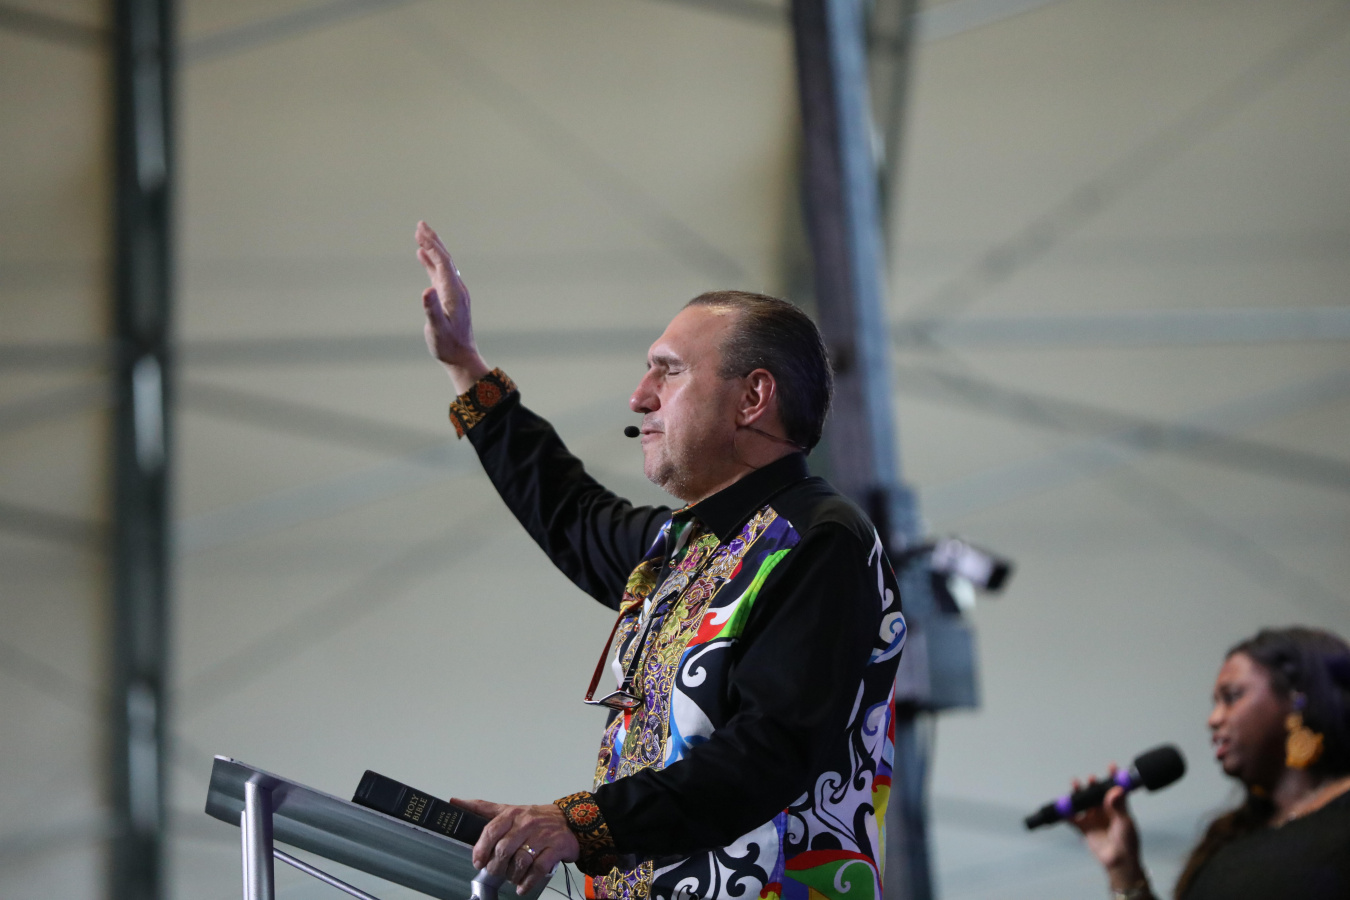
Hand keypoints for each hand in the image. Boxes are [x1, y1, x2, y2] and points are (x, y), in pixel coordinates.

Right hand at [416, 221, 488, 393]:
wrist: (461, 358)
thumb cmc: (447, 346)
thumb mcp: (437, 329)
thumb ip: (431, 309)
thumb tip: (426, 290)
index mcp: (454, 293)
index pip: (444, 264)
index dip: (433, 248)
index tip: (421, 233)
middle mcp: (456, 289)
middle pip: (445, 259)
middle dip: (433, 241)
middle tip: (420, 224)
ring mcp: (453, 292)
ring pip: (442, 264)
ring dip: (432, 248)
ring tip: (420, 233)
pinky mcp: (449, 297)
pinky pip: (439, 274)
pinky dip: (430, 262)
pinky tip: (421, 255)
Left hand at [453, 798, 580, 895]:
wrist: (570, 821)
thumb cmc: (536, 818)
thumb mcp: (510, 810)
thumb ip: (483, 808)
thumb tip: (455, 801)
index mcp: (513, 814)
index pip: (491, 830)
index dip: (481, 849)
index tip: (477, 861)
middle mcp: (527, 823)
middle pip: (504, 850)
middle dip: (496, 866)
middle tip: (495, 872)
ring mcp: (542, 836)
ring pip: (520, 861)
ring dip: (512, 875)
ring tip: (511, 878)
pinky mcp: (556, 848)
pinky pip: (538, 869)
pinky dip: (527, 882)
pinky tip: (522, 886)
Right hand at [1068, 765, 1145, 890]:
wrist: (1119, 862)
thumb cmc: (1128, 843)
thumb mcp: (1125, 822)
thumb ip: (1118, 806)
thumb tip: (1116, 789)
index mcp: (1118, 809)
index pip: (1116, 790)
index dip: (1114, 778)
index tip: (1111, 766)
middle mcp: (1105, 812)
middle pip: (1096, 795)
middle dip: (1092, 785)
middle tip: (1091, 778)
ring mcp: (1094, 820)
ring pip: (1083, 803)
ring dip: (1078, 794)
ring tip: (1074, 784)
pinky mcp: (1084, 829)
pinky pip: (1072, 819)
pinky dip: (1066, 813)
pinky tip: (1061, 806)